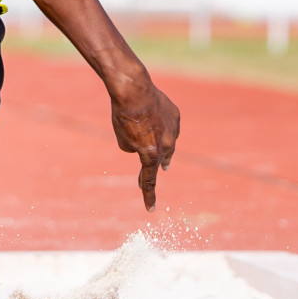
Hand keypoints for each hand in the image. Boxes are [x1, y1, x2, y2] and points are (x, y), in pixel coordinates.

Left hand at [110, 78, 179, 211]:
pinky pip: (169, 127)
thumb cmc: (122, 115)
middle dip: (154, 167)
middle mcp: (167, 145)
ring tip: (164, 160)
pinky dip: (163, 128)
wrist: (133, 89)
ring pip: (168, 144)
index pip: (149, 181)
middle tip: (151, 175)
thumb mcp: (122, 138)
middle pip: (159, 161)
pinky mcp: (176, 117)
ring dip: (162, 148)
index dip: (149, 196)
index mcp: (151, 155)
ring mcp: (173, 130)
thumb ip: (134, 148)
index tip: (150, 209)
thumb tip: (144, 147)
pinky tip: (156, 123)